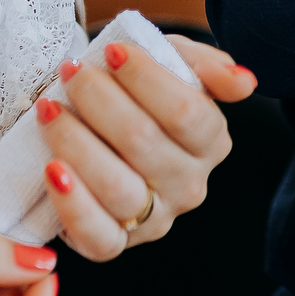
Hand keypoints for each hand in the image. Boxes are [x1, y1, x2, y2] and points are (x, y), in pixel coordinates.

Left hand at [36, 36, 256, 261]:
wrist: (99, 129)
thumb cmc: (139, 92)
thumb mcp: (177, 66)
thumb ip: (210, 67)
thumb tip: (244, 82)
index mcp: (212, 142)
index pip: (185, 111)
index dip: (145, 78)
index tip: (112, 51)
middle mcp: (190, 185)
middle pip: (143, 142)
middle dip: (100, 100)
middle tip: (71, 73)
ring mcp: (154, 219)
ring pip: (118, 187)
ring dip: (76, 143)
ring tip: (50, 110)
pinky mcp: (116, 244)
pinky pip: (97, 236)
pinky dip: (72, 204)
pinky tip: (51, 169)